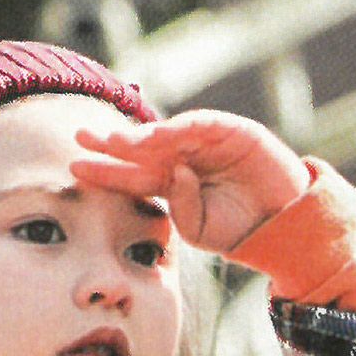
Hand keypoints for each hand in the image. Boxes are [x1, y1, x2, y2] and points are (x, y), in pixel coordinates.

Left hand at [70, 110, 311, 254]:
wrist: (281, 226)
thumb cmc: (237, 230)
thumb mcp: (197, 230)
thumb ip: (179, 209)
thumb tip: (175, 172)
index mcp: (170, 184)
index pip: (130, 175)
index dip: (104, 170)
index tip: (74, 168)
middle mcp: (184, 158)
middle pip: (140, 147)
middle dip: (111, 143)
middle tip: (81, 136)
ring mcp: (207, 142)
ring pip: (167, 134)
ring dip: (140, 136)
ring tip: (115, 141)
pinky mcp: (233, 131)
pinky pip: (201, 125)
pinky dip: (178, 128)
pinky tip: (156, 136)